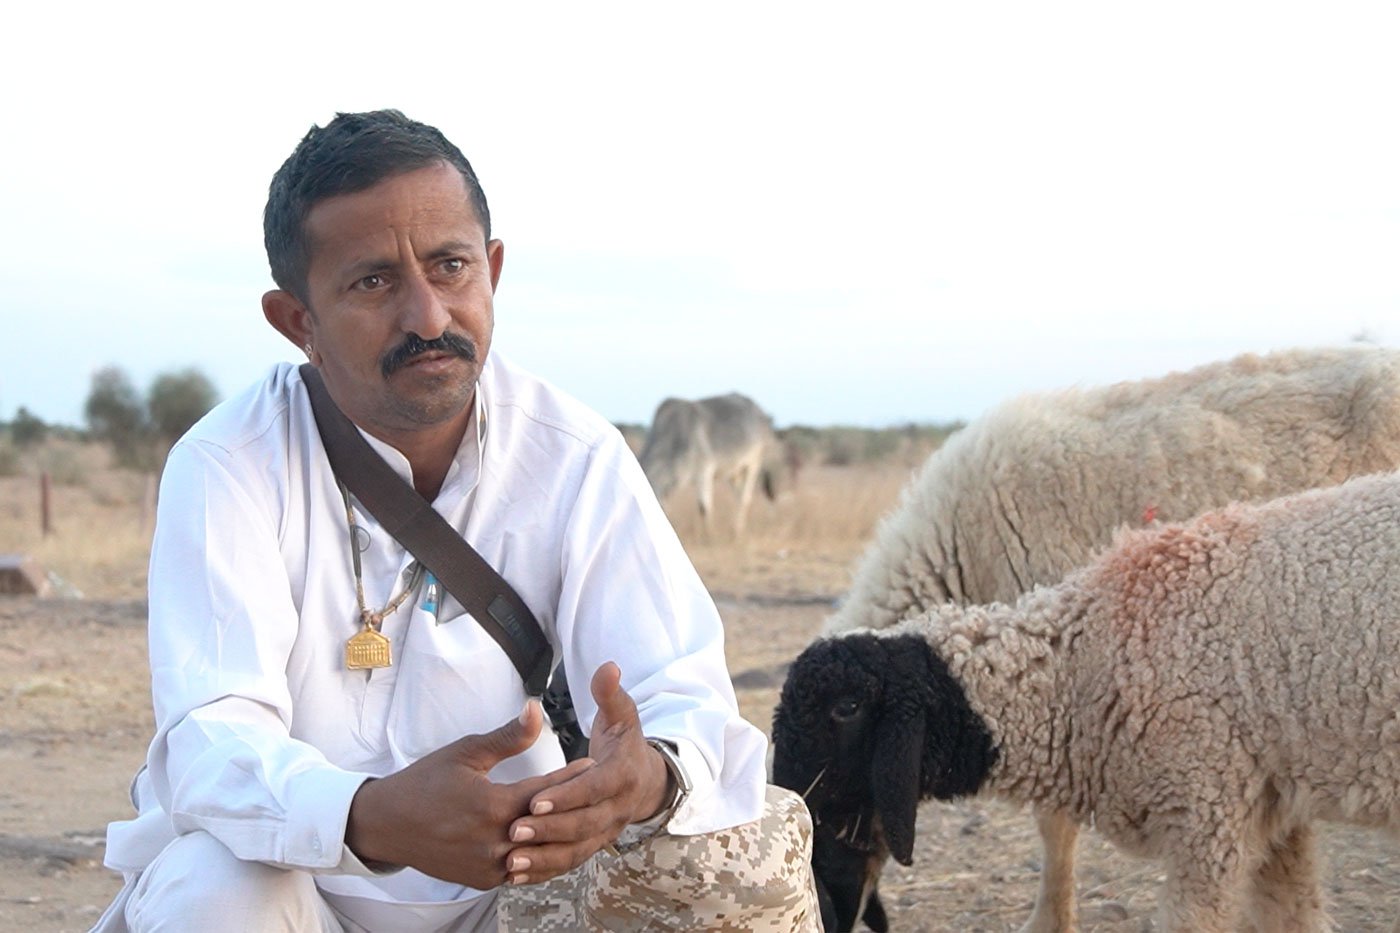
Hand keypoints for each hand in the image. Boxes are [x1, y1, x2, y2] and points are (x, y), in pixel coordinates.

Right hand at [345, 700, 593, 888]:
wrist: (387, 825)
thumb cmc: (425, 782)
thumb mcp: (465, 753)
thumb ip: (507, 737)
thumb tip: (537, 709)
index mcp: (490, 806)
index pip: (544, 792)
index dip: (570, 778)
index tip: (591, 765)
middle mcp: (493, 841)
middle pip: (548, 826)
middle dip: (572, 808)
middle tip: (597, 793)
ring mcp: (489, 866)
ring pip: (539, 854)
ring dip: (560, 837)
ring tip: (584, 819)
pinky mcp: (483, 881)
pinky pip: (524, 871)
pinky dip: (541, 857)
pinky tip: (556, 843)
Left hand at [502, 662, 672, 883]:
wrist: (647, 781)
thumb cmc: (625, 744)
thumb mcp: (621, 716)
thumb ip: (610, 694)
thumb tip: (608, 667)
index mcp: (622, 776)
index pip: (593, 789)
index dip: (565, 795)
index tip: (534, 798)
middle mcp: (618, 810)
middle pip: (583, 825)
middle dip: (549, 830)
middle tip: (513, 831)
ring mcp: (606, 832)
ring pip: (576, 851)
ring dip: (544, 858)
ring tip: (510, 859)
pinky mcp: (593, 846)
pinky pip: (569, 863)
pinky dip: (545, 870)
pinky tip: (516, 874)